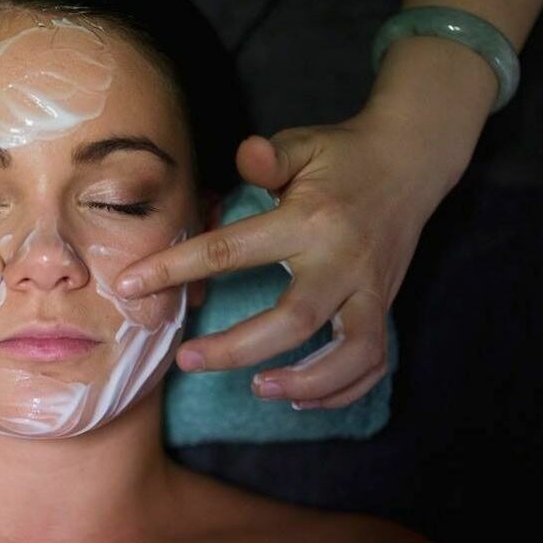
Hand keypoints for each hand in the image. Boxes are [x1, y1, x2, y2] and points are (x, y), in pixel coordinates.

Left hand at [114, 113, 463, 408]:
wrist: (413, 161)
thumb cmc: (343, 155)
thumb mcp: (304, 143)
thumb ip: (269, 156)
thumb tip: (245, 156)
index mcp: (310, 220)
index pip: (232, 250)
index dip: (175, 268)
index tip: (130, 285)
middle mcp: (343, 262)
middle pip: (294, 320)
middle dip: (237, 348)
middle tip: (188, 360)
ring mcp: (370, 290)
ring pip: (349, 353)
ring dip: (306, 382)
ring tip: (259, 390)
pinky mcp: (385, 307)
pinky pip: (372, 363)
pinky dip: (341, 390)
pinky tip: (302, 399)